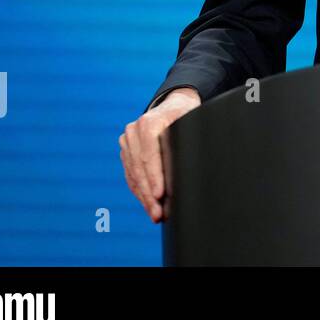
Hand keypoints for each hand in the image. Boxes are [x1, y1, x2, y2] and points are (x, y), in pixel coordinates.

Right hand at [119, 88, 200, 222]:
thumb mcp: (192, 121)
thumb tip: (194, 166)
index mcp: (149, 122)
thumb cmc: (187, 115)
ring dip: (143, 197)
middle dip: (149, 194)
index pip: (150, 155)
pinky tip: (147, 204)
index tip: (160, 195)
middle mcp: (134, 131)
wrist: (173, 104)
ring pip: (133, 174)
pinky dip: (138, 191)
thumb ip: (189, 140)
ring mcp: (127, 140)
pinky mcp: (126, 150)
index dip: (154, 177)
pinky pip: (130, 175)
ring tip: (155, 214)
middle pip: (140, 168)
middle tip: (158, 213)